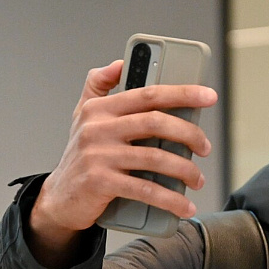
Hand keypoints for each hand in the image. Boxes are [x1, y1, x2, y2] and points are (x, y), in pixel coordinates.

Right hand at [27, 60, 217, 267]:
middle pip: (156, 123)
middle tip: (205, 147)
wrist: (59, 198)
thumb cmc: (82, 155)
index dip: (182, 93)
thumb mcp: (83, 116)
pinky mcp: (100, 183)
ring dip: (185, 170)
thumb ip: (99, 86)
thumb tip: (120, 63)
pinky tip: (185, 206)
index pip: (148, 93)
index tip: (209, 96)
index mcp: (100, 108)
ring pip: (155, 157)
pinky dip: (170, 199)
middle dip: (190, 134)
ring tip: (197, 179)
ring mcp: (98, 155)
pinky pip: (145, 189)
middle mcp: (97, 128)